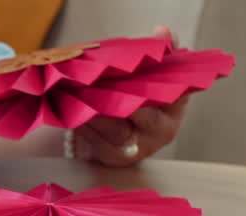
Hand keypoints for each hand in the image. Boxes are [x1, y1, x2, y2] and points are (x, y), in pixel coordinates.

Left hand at [74, 25, 186, 166]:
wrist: (130, 134)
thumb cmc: (145, 99)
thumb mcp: (157, 77)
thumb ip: (162, 52)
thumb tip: (162, 30)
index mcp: (175, 106)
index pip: (165, 94)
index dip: (145, 86)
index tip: (125, 76)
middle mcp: (161, 131)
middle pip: (134, 113)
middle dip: (112, 98)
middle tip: (91, 83)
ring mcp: (137, 147)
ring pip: (111, 127)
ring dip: (91, 109)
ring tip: (74, 92)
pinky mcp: (114, 157)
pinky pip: (94, 139)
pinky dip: (81, 122)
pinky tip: (70, 108)